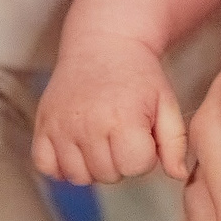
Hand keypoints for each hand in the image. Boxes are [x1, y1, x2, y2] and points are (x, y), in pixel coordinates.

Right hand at [34, 33, 187, 183]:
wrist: (103, 43)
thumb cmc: (139, 75)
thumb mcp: (166, 102)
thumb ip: (175, 142)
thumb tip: (178, 175)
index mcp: (122, 119)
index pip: (135, 168)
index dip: (143, 155)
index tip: (142, 134)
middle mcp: (88, 125)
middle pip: (108, 175)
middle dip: (120, 160)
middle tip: (121, 133)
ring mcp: (61, 126)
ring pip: (78, 177)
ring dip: (92, 165)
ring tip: (101, 138)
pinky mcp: (42, 125)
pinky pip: (46, 167)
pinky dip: (60, 164)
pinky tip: (76, 146)